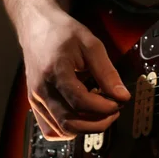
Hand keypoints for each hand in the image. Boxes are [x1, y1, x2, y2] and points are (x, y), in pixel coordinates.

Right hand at [21, 11, 130, 139]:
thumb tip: (122, 96)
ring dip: (87, 127)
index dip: (104, 107)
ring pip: (62, 130)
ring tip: (100, 110)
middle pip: (70, 122)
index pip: (80, 102)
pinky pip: (52, 130)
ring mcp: (35, 99)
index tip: (119, 102)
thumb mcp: (91, 45)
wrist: (37, 27)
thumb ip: (107, 72)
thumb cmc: (63, 33)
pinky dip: (71, 129)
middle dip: (99, 122)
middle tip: (114, 110)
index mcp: (54, 71)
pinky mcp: (35, 105)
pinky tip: (83, 114)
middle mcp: (41, 89)